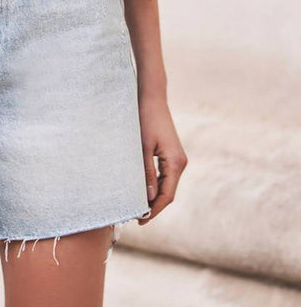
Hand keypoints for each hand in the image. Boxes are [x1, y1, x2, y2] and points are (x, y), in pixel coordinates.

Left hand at [137, 94, 187, 224]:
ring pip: (168, 185)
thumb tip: (149, 197)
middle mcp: (180, 163)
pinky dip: (157, 185)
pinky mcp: (172, 154)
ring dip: (155, 196)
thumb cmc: (145, 119)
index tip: (142, 220)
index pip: (167, 195)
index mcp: (175, 163)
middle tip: (137, 217)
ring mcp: (178, 158)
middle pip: (169, 193)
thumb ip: (146, 172)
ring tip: (138, 206)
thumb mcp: (142, 146)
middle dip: (155, 206)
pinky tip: (144, 189)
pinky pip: (166, 176)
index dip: (155, 210)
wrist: (151, 97)